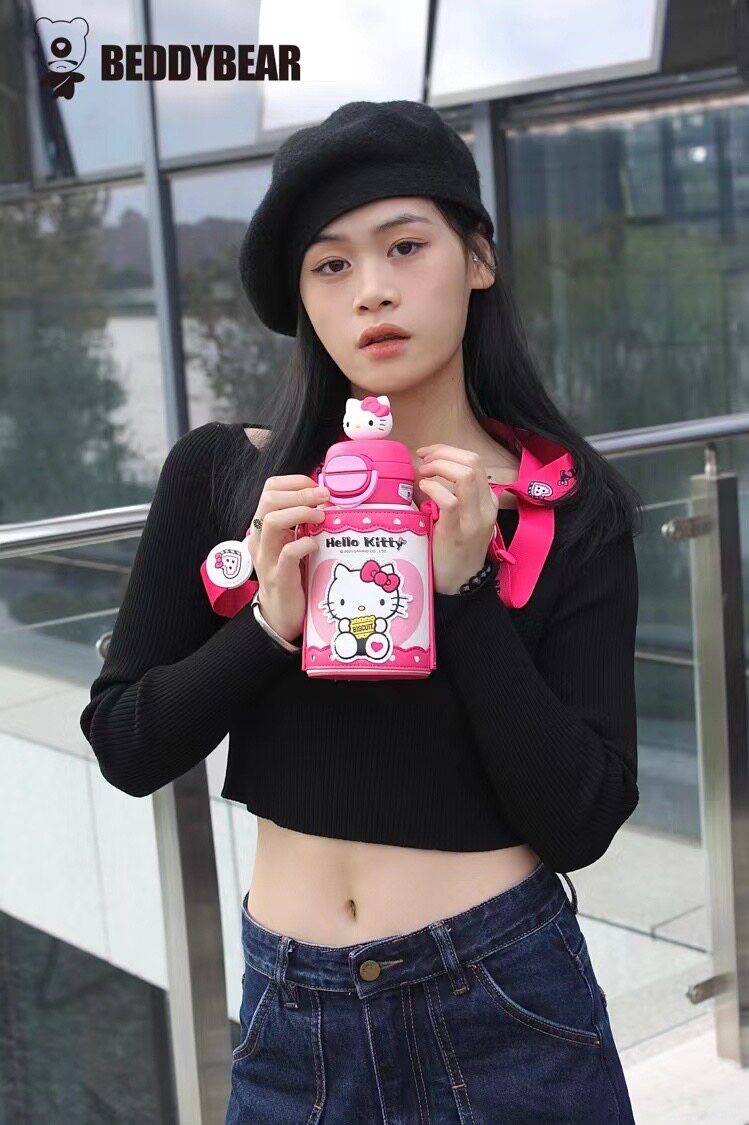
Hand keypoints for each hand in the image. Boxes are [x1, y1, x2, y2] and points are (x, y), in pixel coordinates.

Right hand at [246, 475, 329, 641]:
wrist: (280, 615)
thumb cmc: (292, 575)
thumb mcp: (293, 542)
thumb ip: (302, 522)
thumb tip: (327, 499)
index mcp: (263, 527)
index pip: (270, 489)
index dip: (296, 482)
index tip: (319, 488)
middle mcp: (260, 539)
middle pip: (268, 500)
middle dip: (300, 493)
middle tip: (324, 498)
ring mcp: (267, 558)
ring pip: (272, 522)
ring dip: (300, 513)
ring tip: (320, 517)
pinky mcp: (279, 577)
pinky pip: (287, 553)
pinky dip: (304, 544)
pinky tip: (316, 544)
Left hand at [415, 444, 499, 594]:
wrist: (460, 583)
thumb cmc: (455, 548)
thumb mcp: (464, 517)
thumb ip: (456, 494)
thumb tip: (429, 469)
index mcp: (488, 500)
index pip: (474, 461)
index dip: (448, 451)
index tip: (427, 454)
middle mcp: (486, 506)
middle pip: (471, 462)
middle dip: (443, 453)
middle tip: (422, 461)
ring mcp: (474, 520)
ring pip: (464, 476)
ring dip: (439, 467)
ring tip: (423, 474)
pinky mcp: (458, 532)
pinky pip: (449, 500)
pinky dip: (433, 488)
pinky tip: (423, 490)